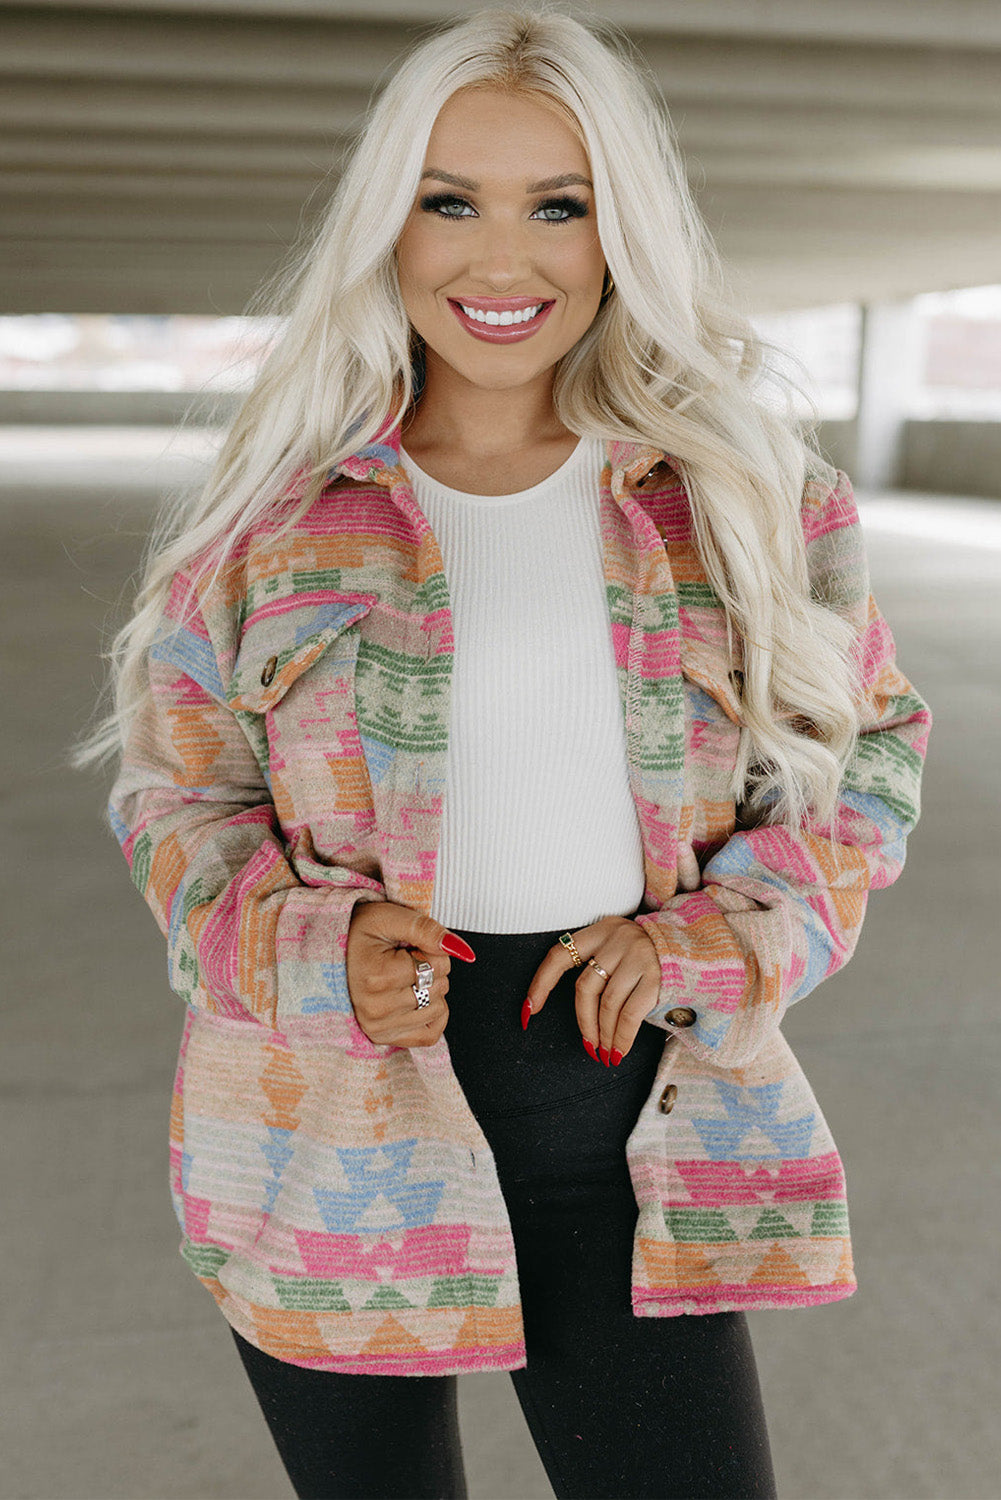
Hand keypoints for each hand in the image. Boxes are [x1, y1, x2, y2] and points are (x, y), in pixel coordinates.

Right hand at [346, 901, 474, 1047]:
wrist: (328, 953)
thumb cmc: (358, 932)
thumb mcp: (389, 917)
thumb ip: (427, 929)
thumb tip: (461, 950)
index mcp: (377, 977)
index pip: (439, 964)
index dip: (431, 948)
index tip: (407, 945)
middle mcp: (376, 1009)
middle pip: (440, 987)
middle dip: (431, 968)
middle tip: (401, 960)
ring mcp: (378, 1027)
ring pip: (438, 1009)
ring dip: (430, 990)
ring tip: (402, 977)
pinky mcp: (382, 1038)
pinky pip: (430, 1035)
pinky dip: (432, 1015)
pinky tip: (414, 997)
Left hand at [524, 917, 660, 1065]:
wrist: (698, 949)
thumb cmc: (649, 958)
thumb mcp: (619, 949)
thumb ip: (597, 968)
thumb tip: (577, 1015)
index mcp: (600, 931)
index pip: (559, 955)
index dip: (540, 984)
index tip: (528, 1012)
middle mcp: (617, 938)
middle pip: (585, 987)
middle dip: (583, 1023)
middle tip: (587, 1046)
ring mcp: (638, 955)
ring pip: (607, 1003)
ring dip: (603, 1034)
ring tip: (605, 1053)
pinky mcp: (656, 975)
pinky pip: (630, 1014)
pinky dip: (622, 1036)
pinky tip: (620, 1050)